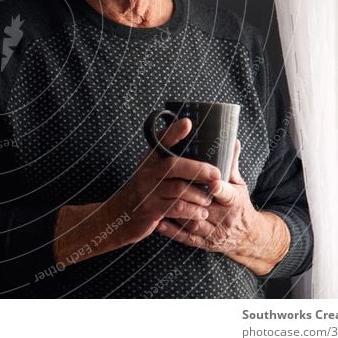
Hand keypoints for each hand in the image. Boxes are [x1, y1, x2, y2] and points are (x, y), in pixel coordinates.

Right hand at [107, 118, 221, 245]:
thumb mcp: (152, 171)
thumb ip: (170, 159)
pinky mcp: (150, 209)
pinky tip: (201, 213)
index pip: (161, 140)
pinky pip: (176, 208)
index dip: (174, 131)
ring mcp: (147, 191)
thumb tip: (190, 137)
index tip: (188, 123)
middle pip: (173, 165)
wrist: (121, 215)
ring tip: (208, 199)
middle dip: (198, 169)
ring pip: (178, 189)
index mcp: (150, 159)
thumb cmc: (145, 190)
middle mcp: (147, 172)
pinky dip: (192, 211)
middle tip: (217, 174)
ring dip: (198, 195)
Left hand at [156, 141, 289, 273]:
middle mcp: (224, 219)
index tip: (212, 182)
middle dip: (189, 198)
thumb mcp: (239, 184)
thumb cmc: (241, 205)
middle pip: (205, 208)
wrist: (248, 237)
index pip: (227, 194)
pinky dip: (172, 231)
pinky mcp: (204, 243)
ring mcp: (213, 232)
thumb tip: (231, 140)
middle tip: (170, 186)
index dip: (220, 189)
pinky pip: (186, 238)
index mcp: (235, 202)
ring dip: (177, 214)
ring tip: (159, 202)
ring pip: (193, 223)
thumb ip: (231, 164)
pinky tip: (158, 222)